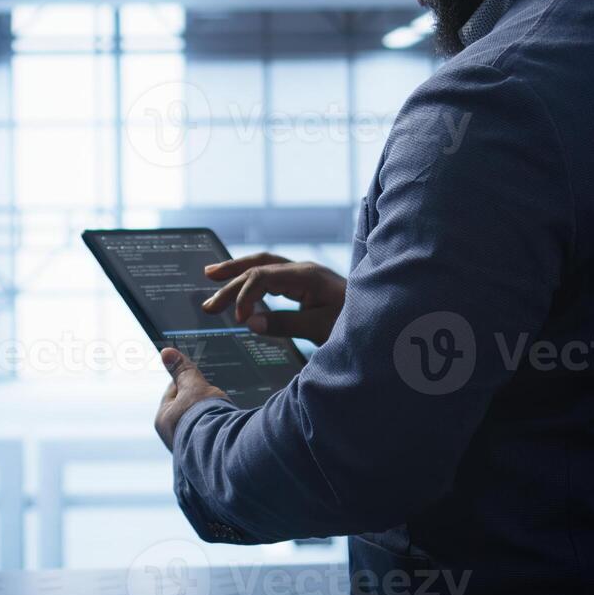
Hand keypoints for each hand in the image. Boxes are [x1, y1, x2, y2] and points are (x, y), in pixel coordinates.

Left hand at [155, 348, 227, 450]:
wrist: (221, 449)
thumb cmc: (204, 417)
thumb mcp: (193, 386)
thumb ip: (182, 369)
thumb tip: (166, 352)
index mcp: (163, 419)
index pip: (174, 392)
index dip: (189, 383)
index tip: (200, 382)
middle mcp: (170, 436)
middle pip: (187, 409)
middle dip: (201, 403)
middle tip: (214, 401)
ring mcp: (185, 448)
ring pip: (199, 423)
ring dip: (209, 418)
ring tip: (221, 415)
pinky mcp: (200, 456)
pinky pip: (208, 437)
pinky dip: (215, 431)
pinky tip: (224, 428)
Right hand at [200, 253, 345, 345]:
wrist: (386, 319)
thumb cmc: (356, 324)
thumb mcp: (320, 329)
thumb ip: (283, 325)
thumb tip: (248, 322)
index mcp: (307, 275)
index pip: (263, 276)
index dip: (244, 295)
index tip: (236, 319)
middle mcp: (304, 269)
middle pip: (259, 265)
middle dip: (230, 278)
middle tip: (207, 298)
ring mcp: (306, 275)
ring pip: (264, 266)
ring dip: (238, 272)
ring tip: (211, 275)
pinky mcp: (307, 284)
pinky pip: (273, 275)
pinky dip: (253, 280)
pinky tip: (242, 285)